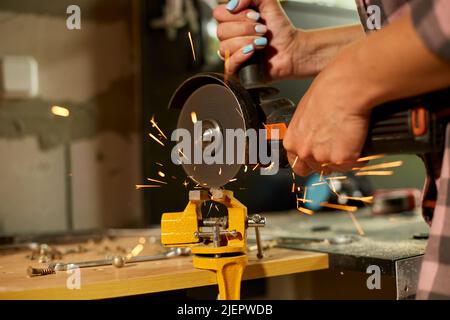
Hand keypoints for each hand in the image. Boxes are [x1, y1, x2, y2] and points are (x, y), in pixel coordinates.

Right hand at [214, 0, 298, 80]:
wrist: (292, 49)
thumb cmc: (280, 30)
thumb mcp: (268, 3)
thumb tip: (232, 6)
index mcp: (233, 21)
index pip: (219, 14)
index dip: (236, 14)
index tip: (256, 17)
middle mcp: (229, 37)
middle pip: (221, 30)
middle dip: (245, 29)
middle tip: (263, 30)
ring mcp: (232, 54)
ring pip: (224, 47)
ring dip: (246, 42)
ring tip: (262, 42)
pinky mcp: (237, 70)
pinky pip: (229, 64)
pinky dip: (241, 55)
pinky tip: (253, 52)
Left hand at [283, 44, 372, 175]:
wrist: (347, 87)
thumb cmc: (329, 90)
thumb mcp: (306, 111)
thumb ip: (307, 130)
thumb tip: (316, 134)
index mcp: (292, 141)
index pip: (298, 165)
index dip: (311, 162)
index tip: (320, 157)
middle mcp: (304, 152)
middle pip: (318, 168)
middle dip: (330, 160)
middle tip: (341, 144)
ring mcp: (323, 158)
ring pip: (337, 167)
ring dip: (346, 157)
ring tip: (352, 136)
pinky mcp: (343, 159)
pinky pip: (356, 164)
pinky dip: (361, 155)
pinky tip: (361, 138)